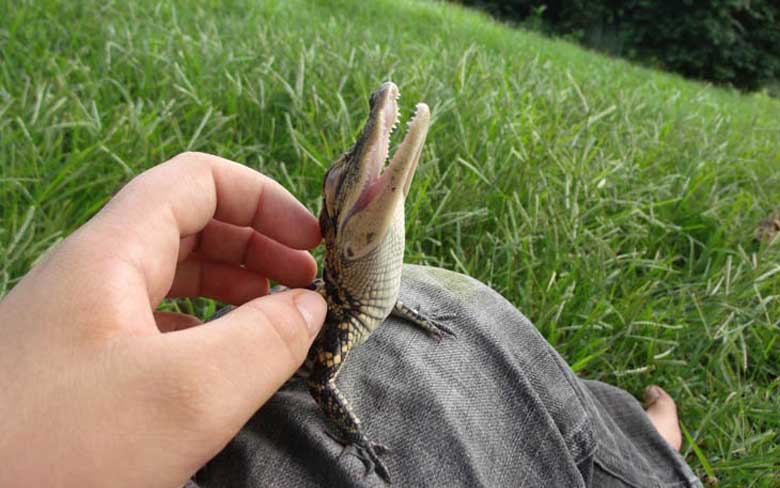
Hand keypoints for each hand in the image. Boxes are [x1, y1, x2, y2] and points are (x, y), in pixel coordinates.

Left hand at [0, 152, 326, 486]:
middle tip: (305, 282)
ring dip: (233, 284)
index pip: (197, 182)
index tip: (311, 242)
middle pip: (188, 224)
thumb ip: (264, 341)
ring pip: (172, 275)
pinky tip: (225, 359)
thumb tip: (310, 307)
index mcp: (110, 255)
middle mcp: (92, 276)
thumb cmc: (61, 453)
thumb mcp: (186, 395)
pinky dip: (204, 327)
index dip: (263, 200)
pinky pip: (155, 322)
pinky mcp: (79, 367)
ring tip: (278, 314)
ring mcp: (81, 322)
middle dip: (256, 243)